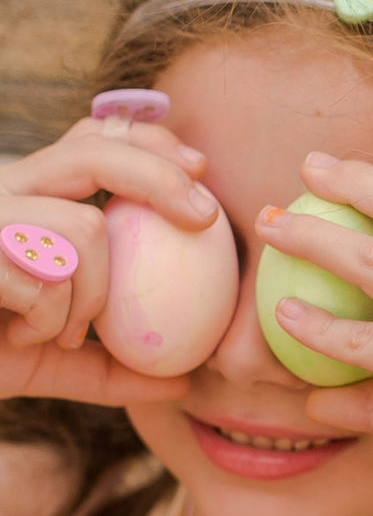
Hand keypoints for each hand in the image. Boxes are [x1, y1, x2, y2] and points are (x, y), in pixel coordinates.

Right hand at [0, 117, 214, 403]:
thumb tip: (186, 382)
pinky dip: (50, 318)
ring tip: (68, 327)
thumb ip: (115, 362)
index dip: (151, 142)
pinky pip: (43, 277)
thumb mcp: (57, 353)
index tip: (199, 169)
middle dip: (161, 177)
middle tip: (206, 217)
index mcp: (33, 191)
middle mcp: (6, 186)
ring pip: (82, 229)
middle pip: (97, 151)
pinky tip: (20, 334)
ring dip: (93, 293)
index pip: (97, 136)